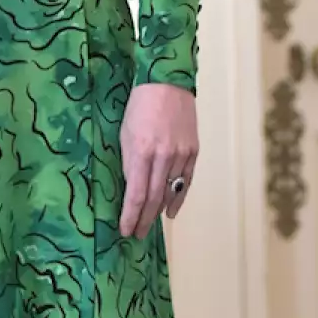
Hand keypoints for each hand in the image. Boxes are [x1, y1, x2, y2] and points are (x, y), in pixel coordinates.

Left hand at [119, 82, 198, 239]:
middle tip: (137, 234)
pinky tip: (170, 212)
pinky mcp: (193, 151)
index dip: (130, 215)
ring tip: (148, 225)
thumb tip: (130, 188)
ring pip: (170, 192)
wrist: (167, 82)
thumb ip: (128, 161)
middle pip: (154, 198)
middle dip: (144, 219)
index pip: (136, 193)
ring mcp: (181, 155)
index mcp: (142, 150)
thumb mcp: (124, 132)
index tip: (125, 230)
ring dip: (159, 211)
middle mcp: (163, 156)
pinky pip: (186, 182)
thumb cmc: (139, 105)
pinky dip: (178, 199)